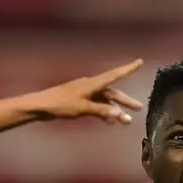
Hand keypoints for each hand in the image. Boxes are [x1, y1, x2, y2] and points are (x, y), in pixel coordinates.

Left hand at [28, 60, 144, 124]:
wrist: (42, 106)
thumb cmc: (61, 104)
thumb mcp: (83, 108)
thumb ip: (101, 110)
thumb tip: (120, 114)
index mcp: (93, 83)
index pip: (115, 74)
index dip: (128, 69)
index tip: (140, 62)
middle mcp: (91, 86)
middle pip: (112, 92)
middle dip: (125, 100)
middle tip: (139, 108)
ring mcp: (86, 94)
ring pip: (105, 101)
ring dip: (115, 110)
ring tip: (125, 121)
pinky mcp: (80, 101)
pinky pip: (97, 105)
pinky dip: (104, 112)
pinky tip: (109, 120)